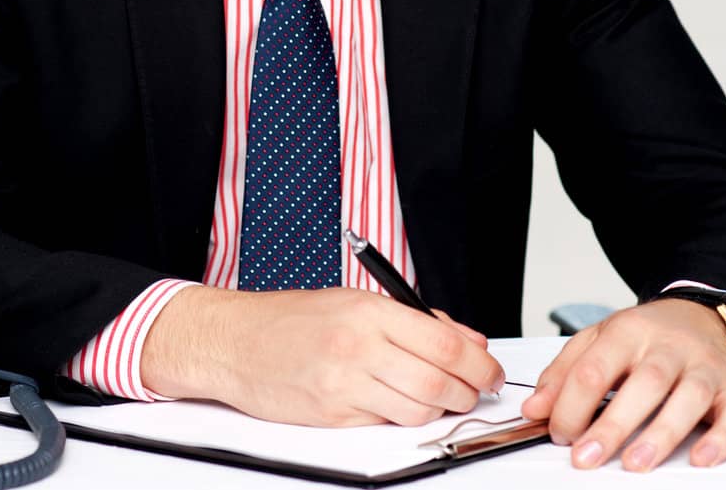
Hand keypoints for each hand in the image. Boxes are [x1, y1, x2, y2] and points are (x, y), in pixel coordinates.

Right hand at [140, 286, 504, 426]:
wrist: (234, 341)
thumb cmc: (291, 319)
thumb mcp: (355, 300)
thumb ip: (416, 319)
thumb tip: (469, 340)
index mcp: (371, 311)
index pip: (447, 344)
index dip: (481, 365)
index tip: (491, 372)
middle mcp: (359, 346)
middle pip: (440, 383)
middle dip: (468, 393)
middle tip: (472, 391)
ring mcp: (344, 383)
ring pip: (418, 411)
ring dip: (438, 411)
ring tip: (436, 400)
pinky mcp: (332, 414)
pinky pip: (384, 425)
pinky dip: (400, 419)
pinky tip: (395, 404)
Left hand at [519, 298, 725, 471]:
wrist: (701, 315)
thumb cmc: (645, 335)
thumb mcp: (597, 341)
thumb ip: (563, 373)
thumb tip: (534, 410)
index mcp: (627, 332)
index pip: (594, 369)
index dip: (571, 405)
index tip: (560, 434)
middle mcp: (667, 347)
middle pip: (642, 384)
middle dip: (613, 425)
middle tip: (587, 456)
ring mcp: (703, 366)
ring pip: (687, 398)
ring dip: (661, 434)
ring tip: (635, 463)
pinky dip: (720, 439)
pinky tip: (700, 458)